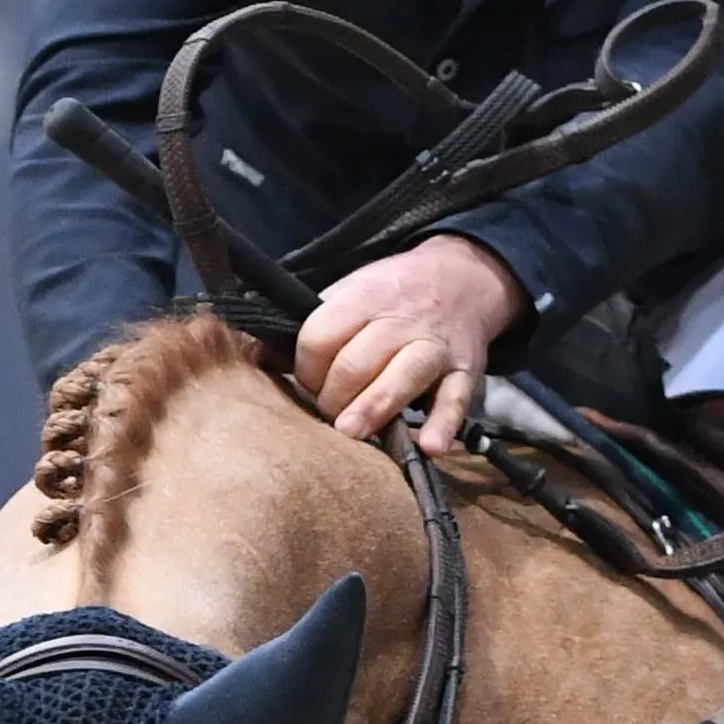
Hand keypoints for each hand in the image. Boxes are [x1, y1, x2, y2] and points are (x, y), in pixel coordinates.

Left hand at [293, 231, 522, 456]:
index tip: (308, 385)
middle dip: (332, 399)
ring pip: (400, 378)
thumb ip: (314, 324)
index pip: (320, 338)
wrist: (463, 277)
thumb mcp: (352, 291)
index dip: (306, 370)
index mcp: (364, 297)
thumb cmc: (394, 294)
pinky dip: (443, 424)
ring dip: (372, 409)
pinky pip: (455, 400)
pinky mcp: (464, 372)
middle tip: (329, 419)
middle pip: (354, 365)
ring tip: (351, 434)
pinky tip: (430, 446)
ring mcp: (433, 347)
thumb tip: (259, 357)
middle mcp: (399, 321)